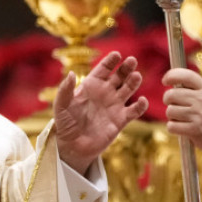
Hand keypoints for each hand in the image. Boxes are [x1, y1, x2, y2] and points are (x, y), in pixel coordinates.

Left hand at [54, 52, 148, 174]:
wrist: (72, 146)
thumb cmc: (65, 124)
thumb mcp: (61, 106)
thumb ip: (65, 90)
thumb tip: (70, 73)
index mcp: (91, 86)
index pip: (103, 69)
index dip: (110, 61)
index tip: (117, 54)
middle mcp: (105, 93)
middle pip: (119, 76)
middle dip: (126, 68)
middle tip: (132, 61)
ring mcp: (114, 105)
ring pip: (128, 89)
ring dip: (133, 82)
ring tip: (136, 76)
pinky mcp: (120, 120)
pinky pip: (134, 110)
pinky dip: (140, 105)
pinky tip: (141, 101)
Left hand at [162, 68, 201, 166]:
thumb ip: (196, 92)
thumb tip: (172, 86)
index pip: (186, 75)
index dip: (171, 75)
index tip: (165, 81)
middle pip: (171, 95)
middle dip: (168, 102)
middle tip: (175, 107)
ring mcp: (199, 115)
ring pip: (169, 111)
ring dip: (172, 117)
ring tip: (185, 121)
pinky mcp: (194, 130)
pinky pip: (171, 126)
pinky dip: (174, 129)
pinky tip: (184, 130)